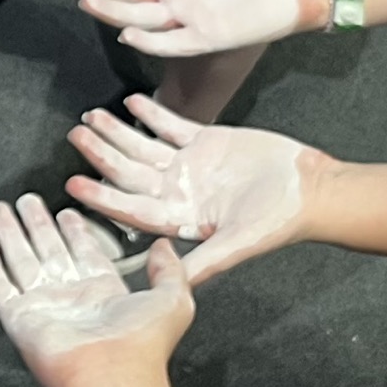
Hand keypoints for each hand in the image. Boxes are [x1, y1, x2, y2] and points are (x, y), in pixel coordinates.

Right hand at [0, 193, 193, 386]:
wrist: (113, 376)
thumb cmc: (144, 343)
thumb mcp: (174, 299)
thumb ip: (170, 270)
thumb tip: (164, 247)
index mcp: (104, 291)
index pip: (84, 252)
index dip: (75, 231)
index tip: (66, 211)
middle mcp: (71, 297)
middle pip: (48, 250)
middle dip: (36, 224)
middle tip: (25, 200)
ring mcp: (43, 306)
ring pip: (21, 260)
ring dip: (9, 234)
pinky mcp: (19, 318)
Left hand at [64, 95, 311, 280]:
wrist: (312, 188)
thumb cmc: (279, 221)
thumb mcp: (238, 244)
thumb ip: (204, 262)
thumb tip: (175, 284)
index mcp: (180, 217)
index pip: (131, 208)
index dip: (102, 197)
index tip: (73, 185)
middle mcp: (179, 191)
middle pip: (130, 173)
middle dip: (101, 155)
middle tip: (75, 137)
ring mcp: (190, 166)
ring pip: (144, 147)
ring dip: (118, 132)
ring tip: (91, 116)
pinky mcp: (207, 141)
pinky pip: (171, 126)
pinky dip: (152, 114)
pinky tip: (131, 102)